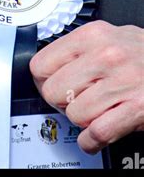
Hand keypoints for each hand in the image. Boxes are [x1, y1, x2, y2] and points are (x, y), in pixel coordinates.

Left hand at [29, 20, 143, 153]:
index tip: (49, 85)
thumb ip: (80, 48)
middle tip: (72, 101)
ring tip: (93, 112)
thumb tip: (50, 65)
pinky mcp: (136, 108)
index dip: (42, 81)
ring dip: (81, 120)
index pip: (42, 64)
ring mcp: (121, 82)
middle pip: (53, 92)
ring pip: (74, 114)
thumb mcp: (110, 36)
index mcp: (93, 35)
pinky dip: (91, 141)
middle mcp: (105, 56)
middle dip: (60, 102)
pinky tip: (95, 135)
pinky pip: (97, 132)